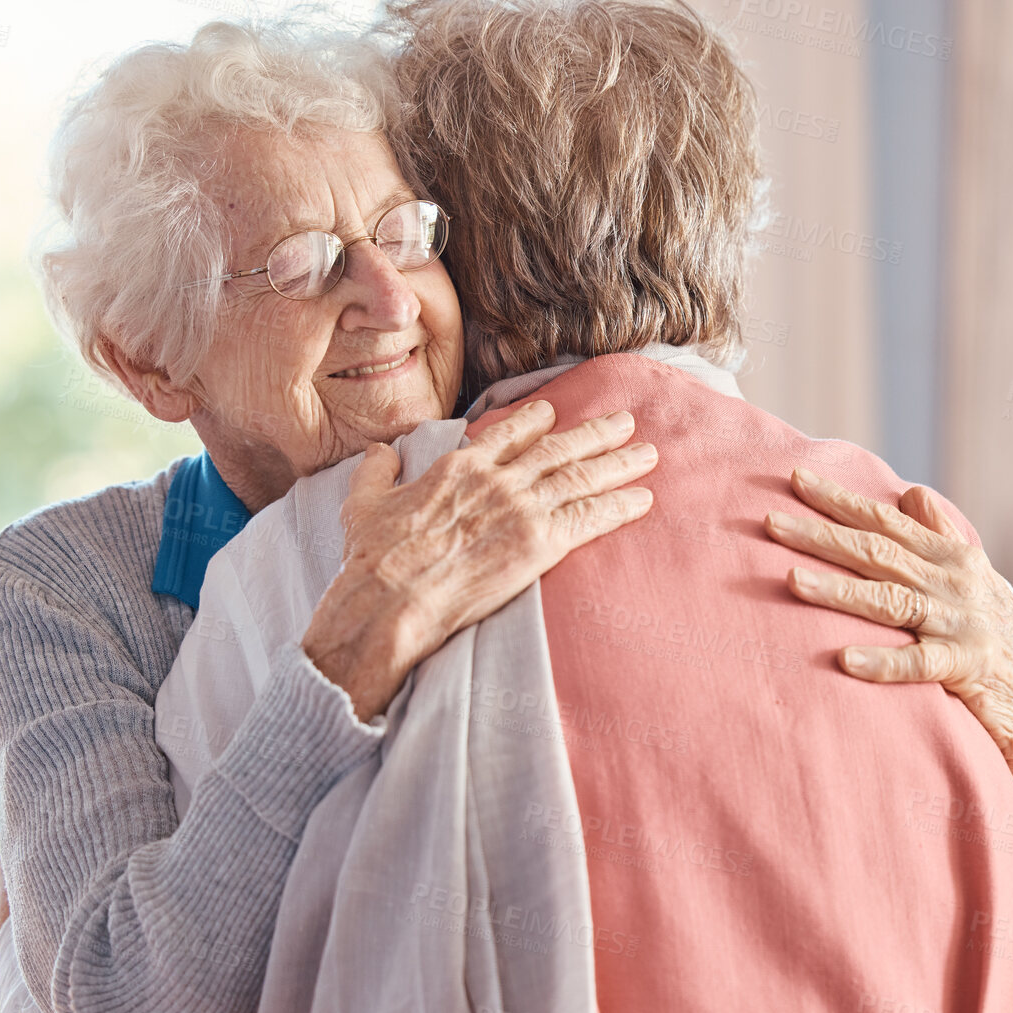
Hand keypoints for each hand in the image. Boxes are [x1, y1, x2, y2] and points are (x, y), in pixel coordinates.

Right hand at [301, 399, 656, 717]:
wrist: (391, 599)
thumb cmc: (374, 558)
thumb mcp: (363, 502)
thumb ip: (376, 471)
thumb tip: (380, 452)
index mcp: (460, 466)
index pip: (509, 434)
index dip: (538, 422)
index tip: (556, 412)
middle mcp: (498, 480)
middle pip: (559, 449)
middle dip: (596, 434)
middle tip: (626, 421)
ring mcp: (522, 509)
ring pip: (582, 477)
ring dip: (619, 463)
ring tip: (649, 453)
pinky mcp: (541, 544)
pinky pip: (590, 518)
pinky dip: (620, 506)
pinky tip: (643, 499)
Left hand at [764, 468, 1012, 834]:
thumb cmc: (999, 628)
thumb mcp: (972, 576)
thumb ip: (938, 535)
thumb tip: (910, 492)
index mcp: (950, 556)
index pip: (885, 521)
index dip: (841, 501)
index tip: (796, 479)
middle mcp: (953, 582)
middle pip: (876, 553)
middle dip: (821, 535)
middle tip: (770, 522)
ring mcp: (960, 623)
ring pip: (889, 601)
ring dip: (837, 591)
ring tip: (791, 579)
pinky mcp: (967, 668)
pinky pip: (918, 664)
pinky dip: (882, 662)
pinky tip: (845, 660)